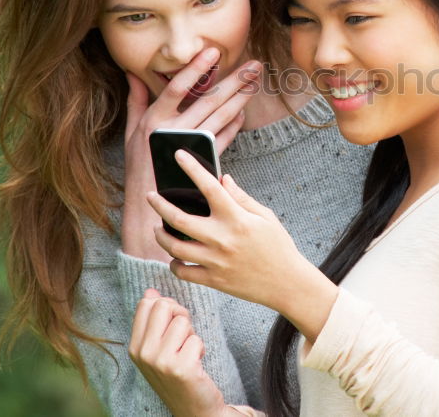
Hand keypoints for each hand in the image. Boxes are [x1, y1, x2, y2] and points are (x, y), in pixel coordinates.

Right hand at [121, 48, 261, 260]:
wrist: (150, 205)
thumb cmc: (139, 164)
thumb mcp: (131, 132)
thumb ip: (135, 100)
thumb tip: (132, 73)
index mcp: (154, 120)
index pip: (177, 88)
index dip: (196, 69)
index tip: (214, 52)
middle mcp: (172, 131)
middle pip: (208, 101)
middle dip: (233, 81)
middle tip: (253, 66)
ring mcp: (190, 148)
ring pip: (220, 118)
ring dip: (240, 99)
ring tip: (255, 83)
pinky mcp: (203, 163)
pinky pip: (224, 140)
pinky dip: (235, 126)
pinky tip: (244, 113)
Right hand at [129, 288, 226, 416]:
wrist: (193, 407)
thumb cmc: (177, 372)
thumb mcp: (158, 347)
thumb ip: (153, 320)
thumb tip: (150, 292)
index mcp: (134, 346)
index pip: (146, 304)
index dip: (166, 307)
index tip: (171, 324)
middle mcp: (143, 353)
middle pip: (164, 306)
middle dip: (180, 316)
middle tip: (184, 337)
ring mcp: (160, 361)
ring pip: (183, 321)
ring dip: (192, 335)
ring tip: (188, 354)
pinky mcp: (180, 368)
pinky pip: (197, 339)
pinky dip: (200, 349)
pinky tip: (195, 365)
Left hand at [148, 151, 337, 342]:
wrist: (287, 283)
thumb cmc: (278, 246)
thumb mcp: (264, 217)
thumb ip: (241, 198)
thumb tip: (222, 178)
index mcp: (237, 218)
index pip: (209, 187)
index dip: (192, 168)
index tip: (178, 155)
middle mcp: (222, 239)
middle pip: (179, 219)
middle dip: (159, 205)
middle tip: (150, 196)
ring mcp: (216, 261)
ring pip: (175, 247)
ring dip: (160, 235)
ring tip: (156, 228)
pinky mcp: (214, 280)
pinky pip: (183, 272)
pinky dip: (174, 264)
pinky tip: (174, 257)